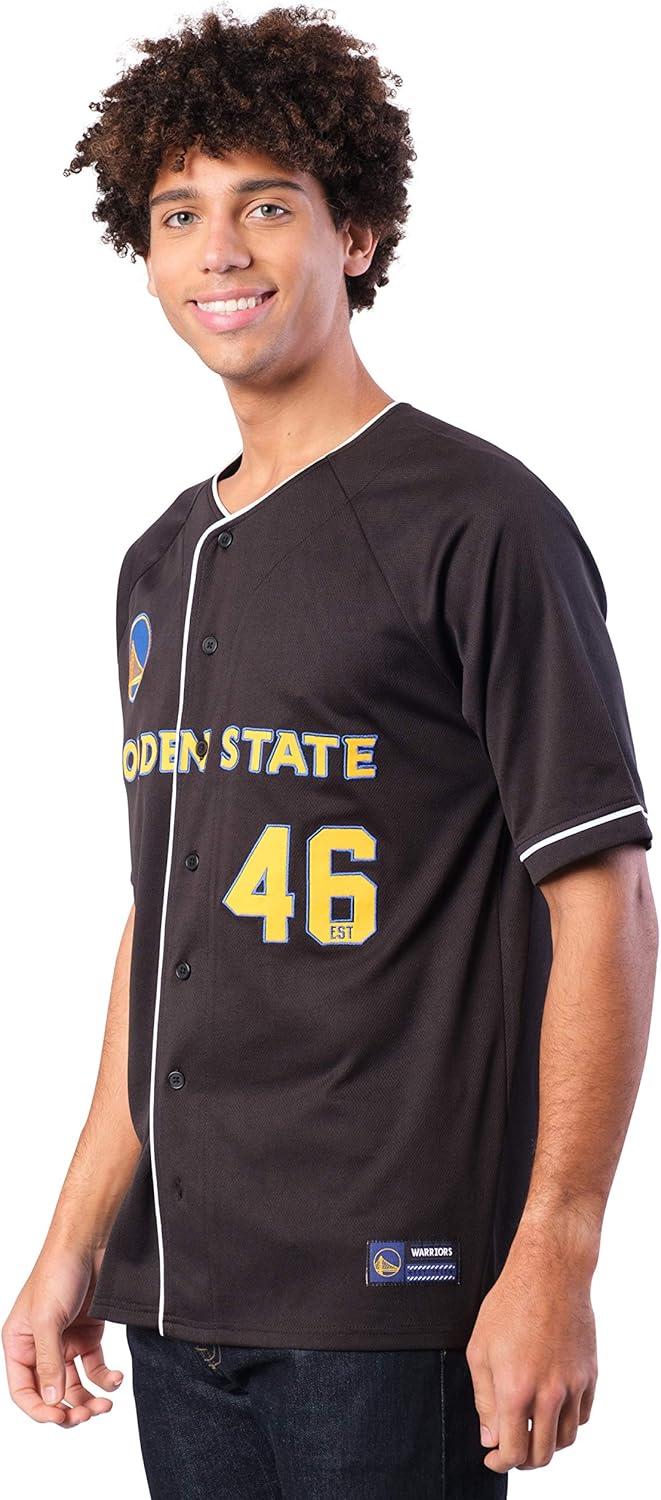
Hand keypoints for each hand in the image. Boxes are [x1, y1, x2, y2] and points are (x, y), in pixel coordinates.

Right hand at [2, 1240, 123, 1426]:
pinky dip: (105, 1379)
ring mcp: (65, 1343)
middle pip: (51, 1393)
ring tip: (105, 1405)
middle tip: (88, 1415)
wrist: (91, 1242)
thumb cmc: (58, 1271)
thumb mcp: (48, 1318)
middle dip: (69, 1409)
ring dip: (89, 1400)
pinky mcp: (88, 1336)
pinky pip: (95, 1368)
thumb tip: (53, 1400)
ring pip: (74, 1386)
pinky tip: (116, 1379)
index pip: (24, 1390)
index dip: (40, 1409)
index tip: (61, 1418)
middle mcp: (40, 1347)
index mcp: (19, 1344)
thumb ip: (49, 1361)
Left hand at [465, 1221, 597, 1472]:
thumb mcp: (480, 1349)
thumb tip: (490, 1435)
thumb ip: (484, 1399)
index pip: (513, 1450)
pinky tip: (553, 1410)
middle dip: (524, 1460)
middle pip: (542, 1454)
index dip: (500, 1461)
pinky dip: (568, 1422)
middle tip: (512, 1450)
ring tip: (533, 1431)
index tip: (494, 1457)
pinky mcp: (590, 1375)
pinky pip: (582, 1416)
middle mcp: (549, 1393)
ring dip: (548, 1444)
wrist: (549, 1274)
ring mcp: (574, 1385)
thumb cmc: (511, 1303)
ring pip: (566, 1439)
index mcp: (516, 1389)